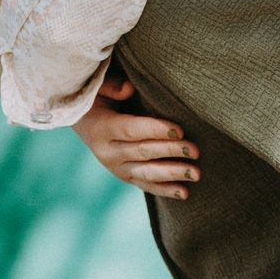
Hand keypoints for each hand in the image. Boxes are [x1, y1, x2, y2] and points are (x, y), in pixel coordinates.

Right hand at [74, 73, 199, 199]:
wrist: (84, 121)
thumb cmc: (98, 98)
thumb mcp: (99, 87)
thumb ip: (113, 85)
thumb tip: (129, 89)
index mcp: (102, 128)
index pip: (132, 130)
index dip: (156, 130)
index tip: (179, 130)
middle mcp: (108, 152)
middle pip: (143, 152)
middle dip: (171, 151)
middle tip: (195, 150)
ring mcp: (116, 168)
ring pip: (147, 173)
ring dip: (172, 173)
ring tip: (196, 174)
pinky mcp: (125, 177)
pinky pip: (146, 185)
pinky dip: (165, 190)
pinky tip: (184, 193)